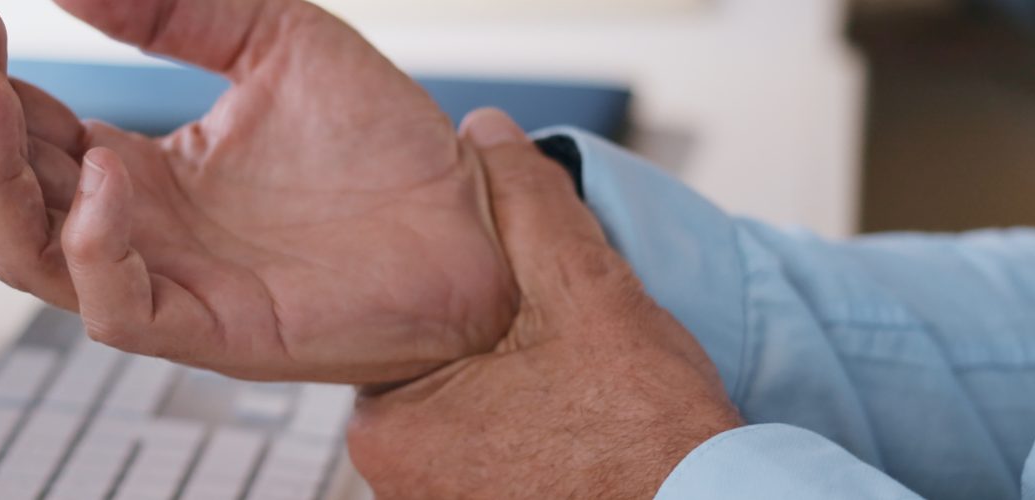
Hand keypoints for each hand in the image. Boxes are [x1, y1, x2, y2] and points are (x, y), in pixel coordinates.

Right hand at [0, 0, 514, 382]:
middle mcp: (137, 227)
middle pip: (1, 186)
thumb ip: (174, 9)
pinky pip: (117, 308)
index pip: (18, 123)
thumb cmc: (385, 150)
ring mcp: (168, 279)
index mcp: (136, 167)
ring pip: (28, 254)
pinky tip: (105, 174)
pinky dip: (95, 247)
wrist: (476, 220)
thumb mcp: (273, 40)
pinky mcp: (212, 328)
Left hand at [346, 110, 743, 498]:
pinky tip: (578, 429)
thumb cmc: (645, 438)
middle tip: (559, 347)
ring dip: (512, 392)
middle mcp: (395, 484)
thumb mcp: (585, 290)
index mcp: (388, 428)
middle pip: (436, 371)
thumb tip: (488, 132)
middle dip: (493, 346)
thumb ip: (529, 203)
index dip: (471, 294)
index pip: (405, 325)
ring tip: (575, 391)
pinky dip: (529, 439)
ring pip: (467, 417)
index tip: (523, 299)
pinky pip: (493, 462)